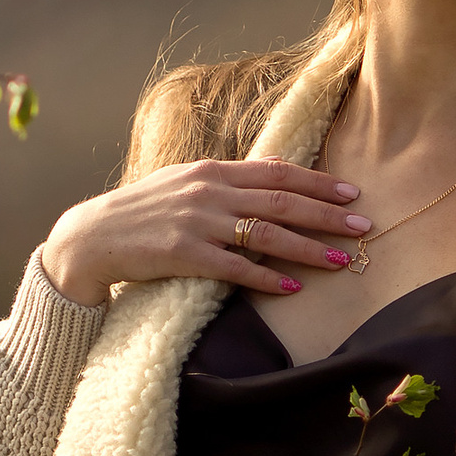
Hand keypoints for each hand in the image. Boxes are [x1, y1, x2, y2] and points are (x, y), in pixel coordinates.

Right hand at [39, 157, 362, 309]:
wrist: (93, 236)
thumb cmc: (144, 211)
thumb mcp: (186, 182)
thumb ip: (230, 177)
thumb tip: (277, 167)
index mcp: (212, 171)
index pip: (276, 173)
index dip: (316, 183)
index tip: (351, 193)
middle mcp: (208, 191)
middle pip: (280, 202)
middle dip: (326, 215)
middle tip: (363, 226)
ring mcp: (196, 222)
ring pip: (265, 234)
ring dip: (307, 248)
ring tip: (340, 260)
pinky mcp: (183, 254)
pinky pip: (234, 268)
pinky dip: (265, 278)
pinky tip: (290, 288)